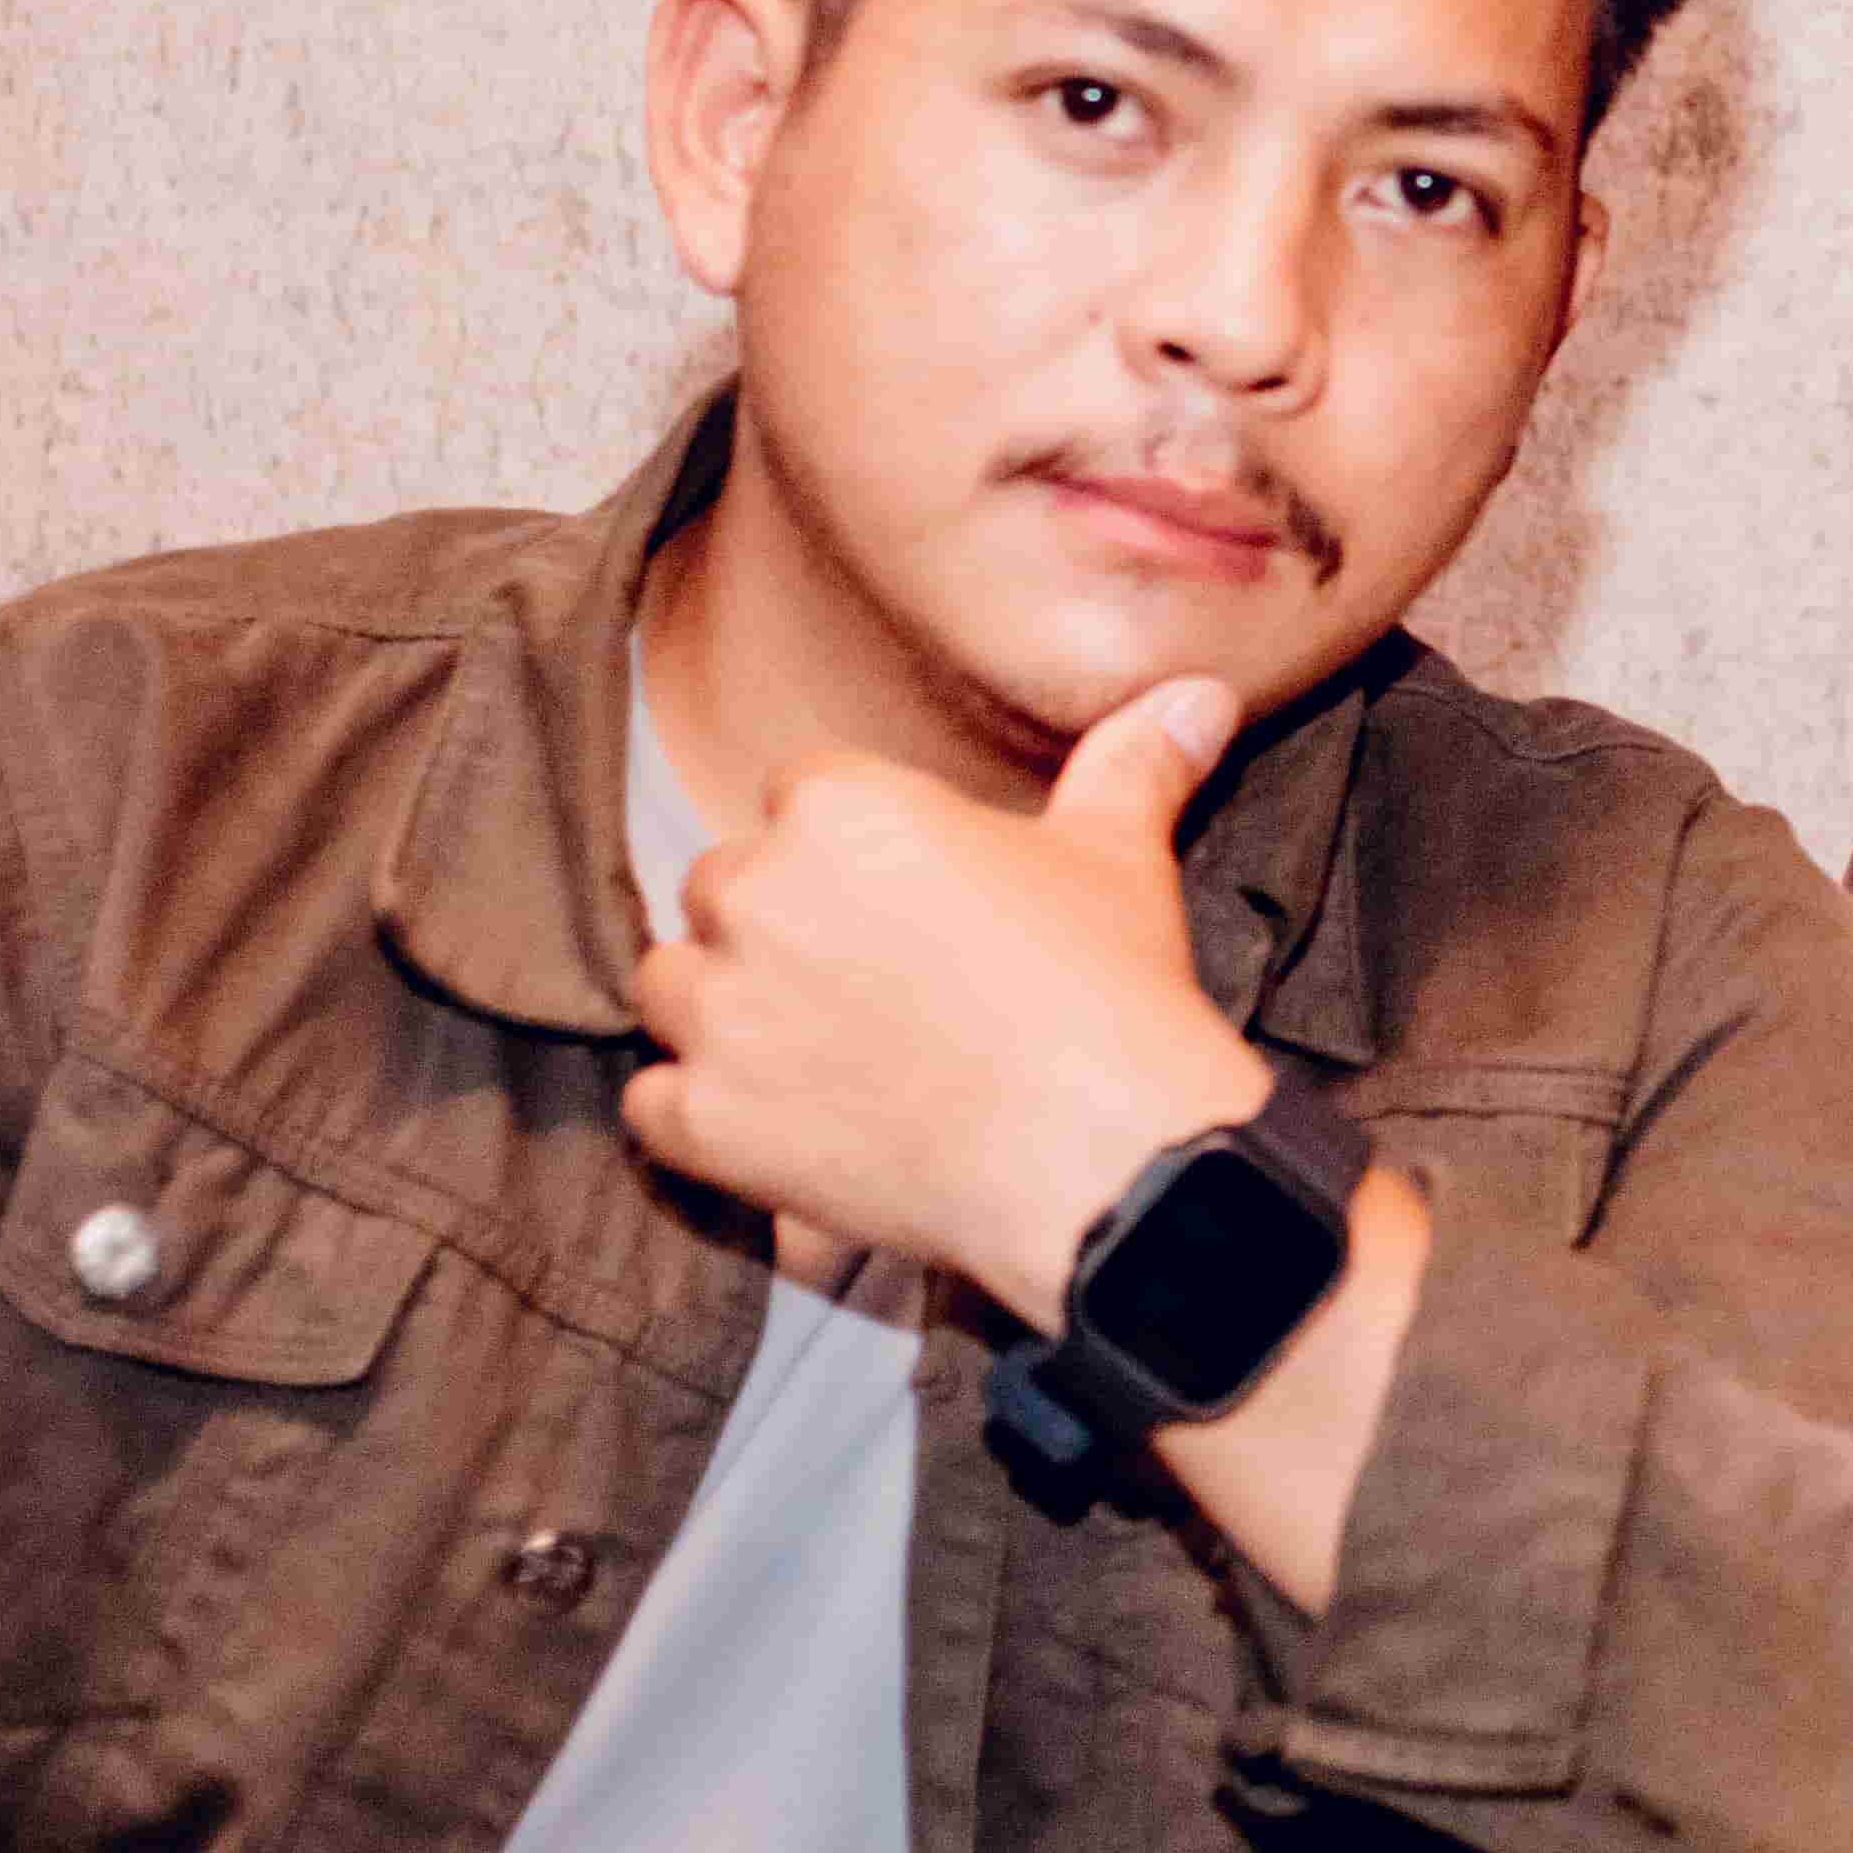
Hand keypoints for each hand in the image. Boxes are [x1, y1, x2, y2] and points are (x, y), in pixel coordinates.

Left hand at [623, 675, 1266, 1328]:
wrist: (1102, 1158)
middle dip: (777, 928)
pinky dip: (697, 1115)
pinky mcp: (707, 1122)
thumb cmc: (1110, 993)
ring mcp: (721, 1014)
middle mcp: (757, 895)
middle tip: (866, 983)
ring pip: (668, 986)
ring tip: (810, 1049)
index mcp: (841, 808)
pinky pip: (650, 1104)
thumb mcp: (1121, 856)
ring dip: (721, 1012)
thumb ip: (1132, 763)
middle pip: (721, 888)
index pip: (797, 797)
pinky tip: (772, 1123)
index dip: (849, 853)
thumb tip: (1202, 695)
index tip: (901, 902)